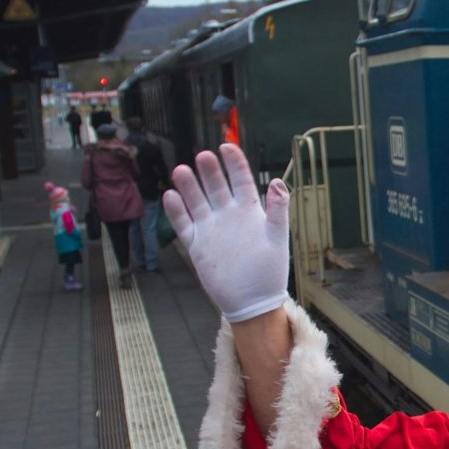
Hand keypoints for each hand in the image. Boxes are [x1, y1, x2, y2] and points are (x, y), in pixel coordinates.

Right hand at [165, 144, 289, 322]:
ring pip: (197, 201)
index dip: (234, 163)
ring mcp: (211, 229)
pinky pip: (184, 224)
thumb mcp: (277, 238)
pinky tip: (171, 196)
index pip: (241, 180)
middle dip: (210, 171)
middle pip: (217, 187)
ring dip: (189, 186)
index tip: (226, 146)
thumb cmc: (270, 271)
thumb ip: (278, 210)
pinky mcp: (197, 245)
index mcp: (250, 212)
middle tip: (203, 157)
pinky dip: (177, 211)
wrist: (252, 301)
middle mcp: (228, 216)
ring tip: (182, 170)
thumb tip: (277, 181)